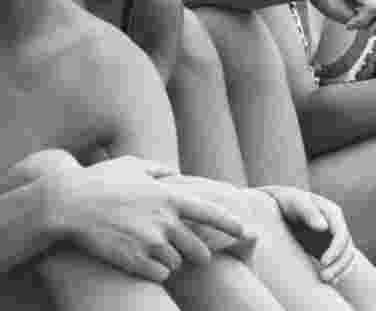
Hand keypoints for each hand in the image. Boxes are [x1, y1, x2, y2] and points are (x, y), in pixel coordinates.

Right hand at [47, 157, 252, 282]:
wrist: (66, 204)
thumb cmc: (99, 180)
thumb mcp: (132, 165)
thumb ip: (158, 169)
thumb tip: (174, 172)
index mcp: (169, 197)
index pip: (210, 213)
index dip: (230, 224)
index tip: (244, 231)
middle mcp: (165, 221)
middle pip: (198, 248)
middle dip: (199, 253)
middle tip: (196, 254)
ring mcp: (149, 242)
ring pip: (177, 264)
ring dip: (172, 262)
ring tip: (157, 255)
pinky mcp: (133, 260)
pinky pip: (159, 275)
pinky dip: (156, 273)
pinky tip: (144, 265)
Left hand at [258, 186, 355, 283]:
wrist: (277, 207)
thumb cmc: (287, 201)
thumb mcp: (296, 202)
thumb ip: (309, 212)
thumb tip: (324, 227)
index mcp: (332, 213)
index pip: (342, 234)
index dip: (336, 250)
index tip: (323, 262)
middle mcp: (336, 226)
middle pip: (347, 248)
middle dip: (339, 264)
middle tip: (324, 277)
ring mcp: (331, 238)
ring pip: (345, 257)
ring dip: (339, 270)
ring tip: (325, 280)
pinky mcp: (325, 247)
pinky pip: (337, 261)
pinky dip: (336, 271)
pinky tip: (328, 281)